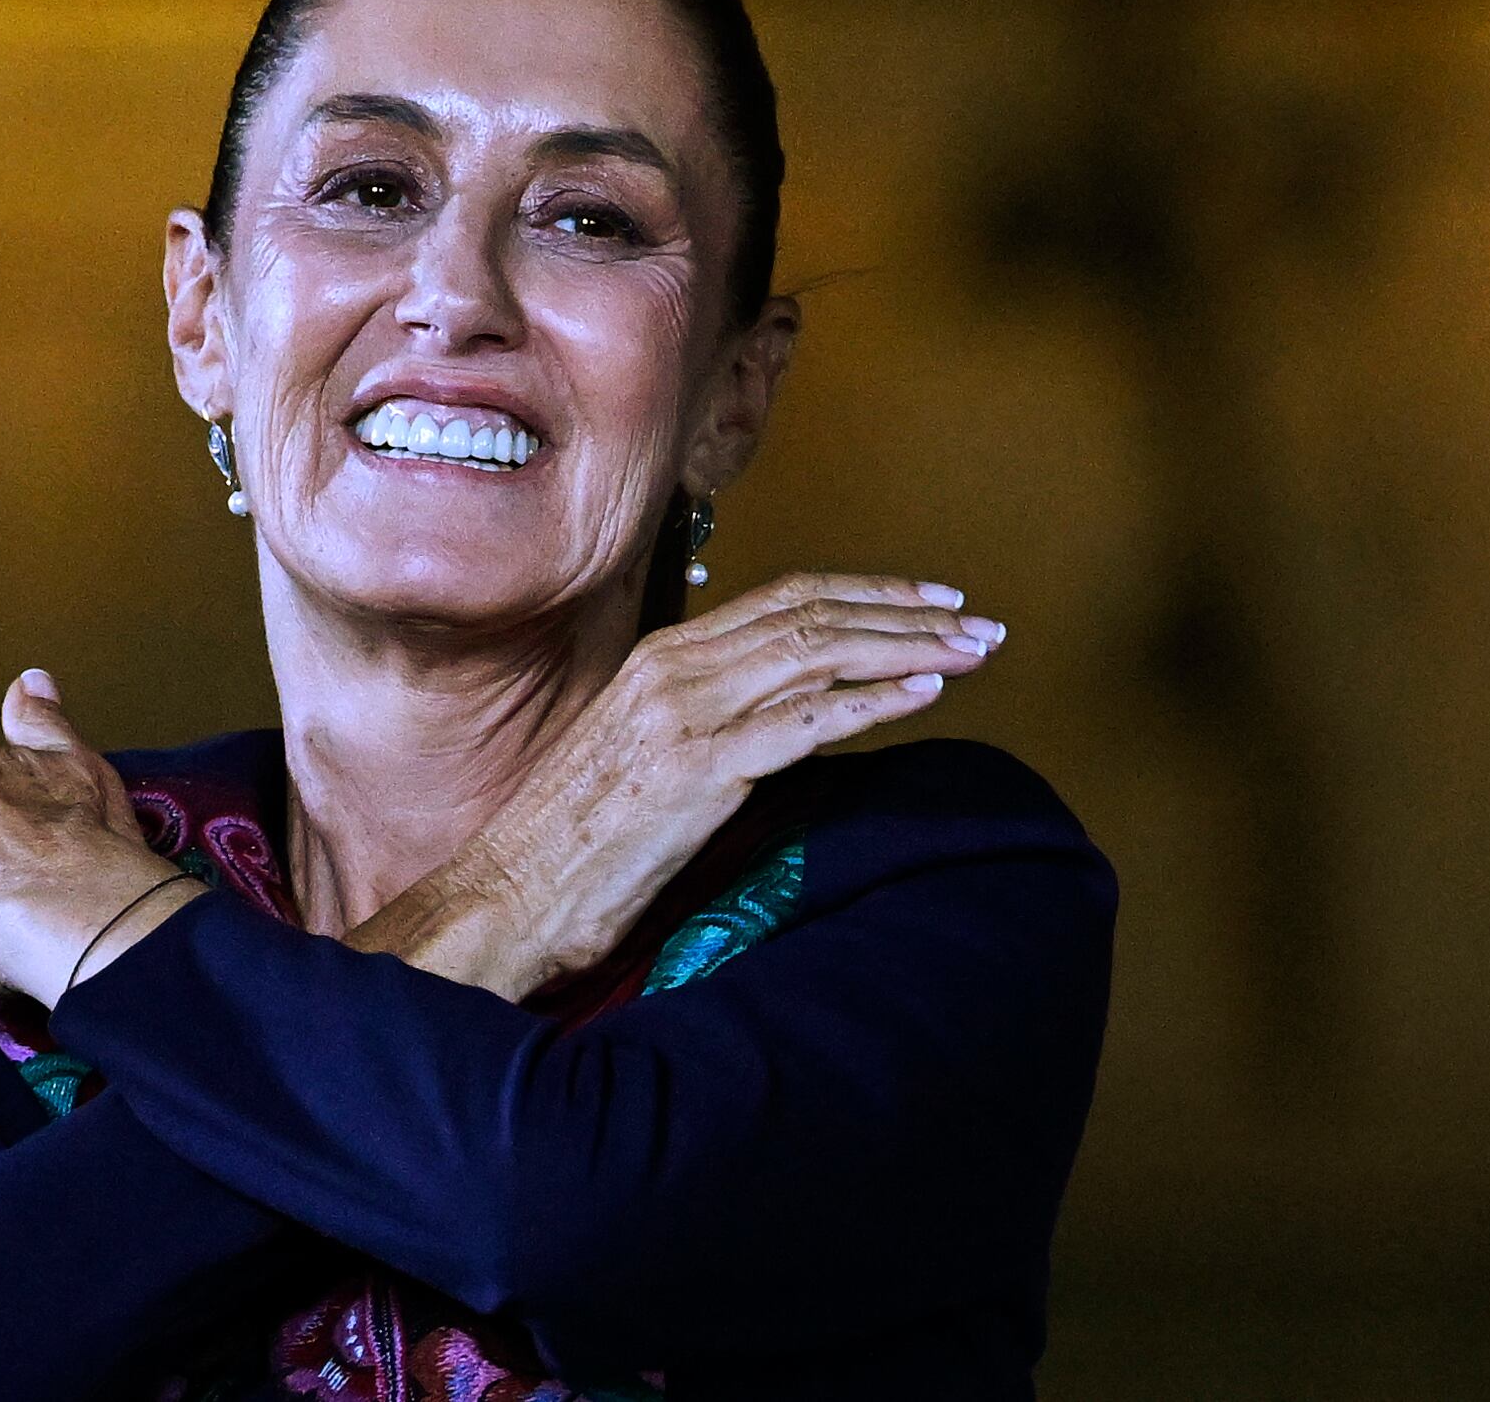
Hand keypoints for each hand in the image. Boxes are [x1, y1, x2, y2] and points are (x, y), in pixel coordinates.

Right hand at [354, 573, 1002, 997]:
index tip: (932, 601)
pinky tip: (926, 691)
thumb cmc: (573, 845)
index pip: (785, 600)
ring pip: (820, 652)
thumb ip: (700, 721)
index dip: (868, 593)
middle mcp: (674, 669)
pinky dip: (873, 700)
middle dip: (908, 614)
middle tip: (982, 623)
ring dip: (911, 647)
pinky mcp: (697, 771)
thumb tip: (770, 720)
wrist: (508, 896)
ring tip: (976, 649)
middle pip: (814, 613)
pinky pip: (806, 720)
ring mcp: (685, 715)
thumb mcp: (638, 757)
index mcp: (660, 658)